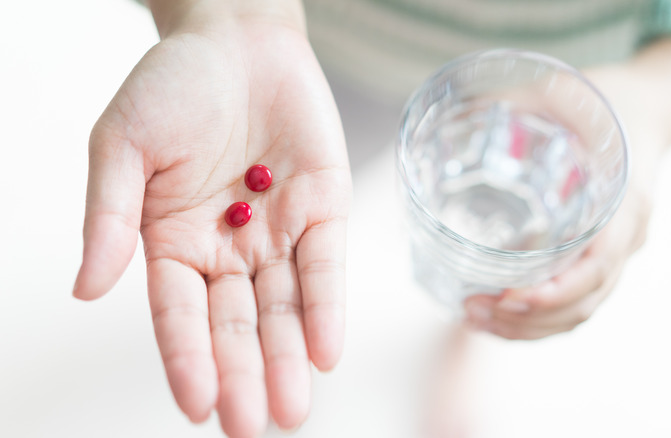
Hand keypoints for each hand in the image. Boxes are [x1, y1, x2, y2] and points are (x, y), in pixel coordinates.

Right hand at [73, 6, 350, 436]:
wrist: (237, 39)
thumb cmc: (172, 87)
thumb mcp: (122, 145)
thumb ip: (109, 217)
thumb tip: (85, 288)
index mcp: (173, 243)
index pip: (178, 315)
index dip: (186, 358)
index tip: (195, 406)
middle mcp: (227, 250)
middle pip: (236, 324)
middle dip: (244, 375)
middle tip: (251, 427)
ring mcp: (277, 233)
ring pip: (283, 307)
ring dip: (287, 357)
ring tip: (292, 408)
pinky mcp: (322, 209)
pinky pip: (325, 264)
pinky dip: (326, 305)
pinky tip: (325, 350)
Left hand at [463, 38, 670, 339]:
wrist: (650, 105)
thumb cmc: (609, 99)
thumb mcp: (570, 89)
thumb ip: (520, 101)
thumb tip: (458, 113)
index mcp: (625, 201)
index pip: (598, 265)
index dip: (557, 292)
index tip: (510, 297)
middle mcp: (626, 235)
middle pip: (585, 301)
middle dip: (529, 319)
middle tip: (476, 310)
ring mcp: (617, 250)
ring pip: (580, 311)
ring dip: (529, 327)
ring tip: (477, 321)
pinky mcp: (599, 254)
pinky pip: (576, 301)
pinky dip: (539, 319)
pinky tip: (499, 317)